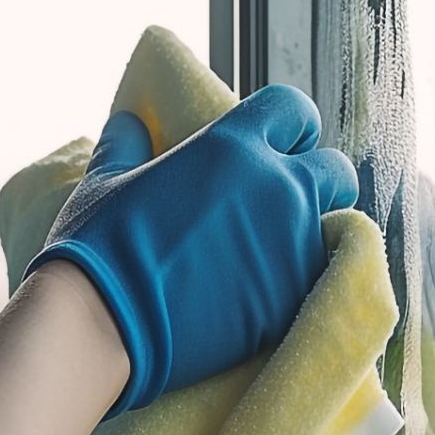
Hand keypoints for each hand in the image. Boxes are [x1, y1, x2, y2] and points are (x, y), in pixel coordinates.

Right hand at [28, 84, 359, 414]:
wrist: (105, 324)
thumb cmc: (99, 248)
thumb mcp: (105, 181)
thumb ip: (126, 145)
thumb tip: (130, 124)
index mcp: (234, 145)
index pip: (294, 110)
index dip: (289, 127)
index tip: (277, 147)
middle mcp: (277, 187)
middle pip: (335, 169)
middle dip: (318, 181)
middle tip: (285, 204)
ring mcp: (292, 245)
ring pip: (334, 229)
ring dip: (311, 235)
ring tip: (275, 254)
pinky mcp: (292, 299)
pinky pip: (318, 281)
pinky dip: (300, 283)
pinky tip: (268, 293)